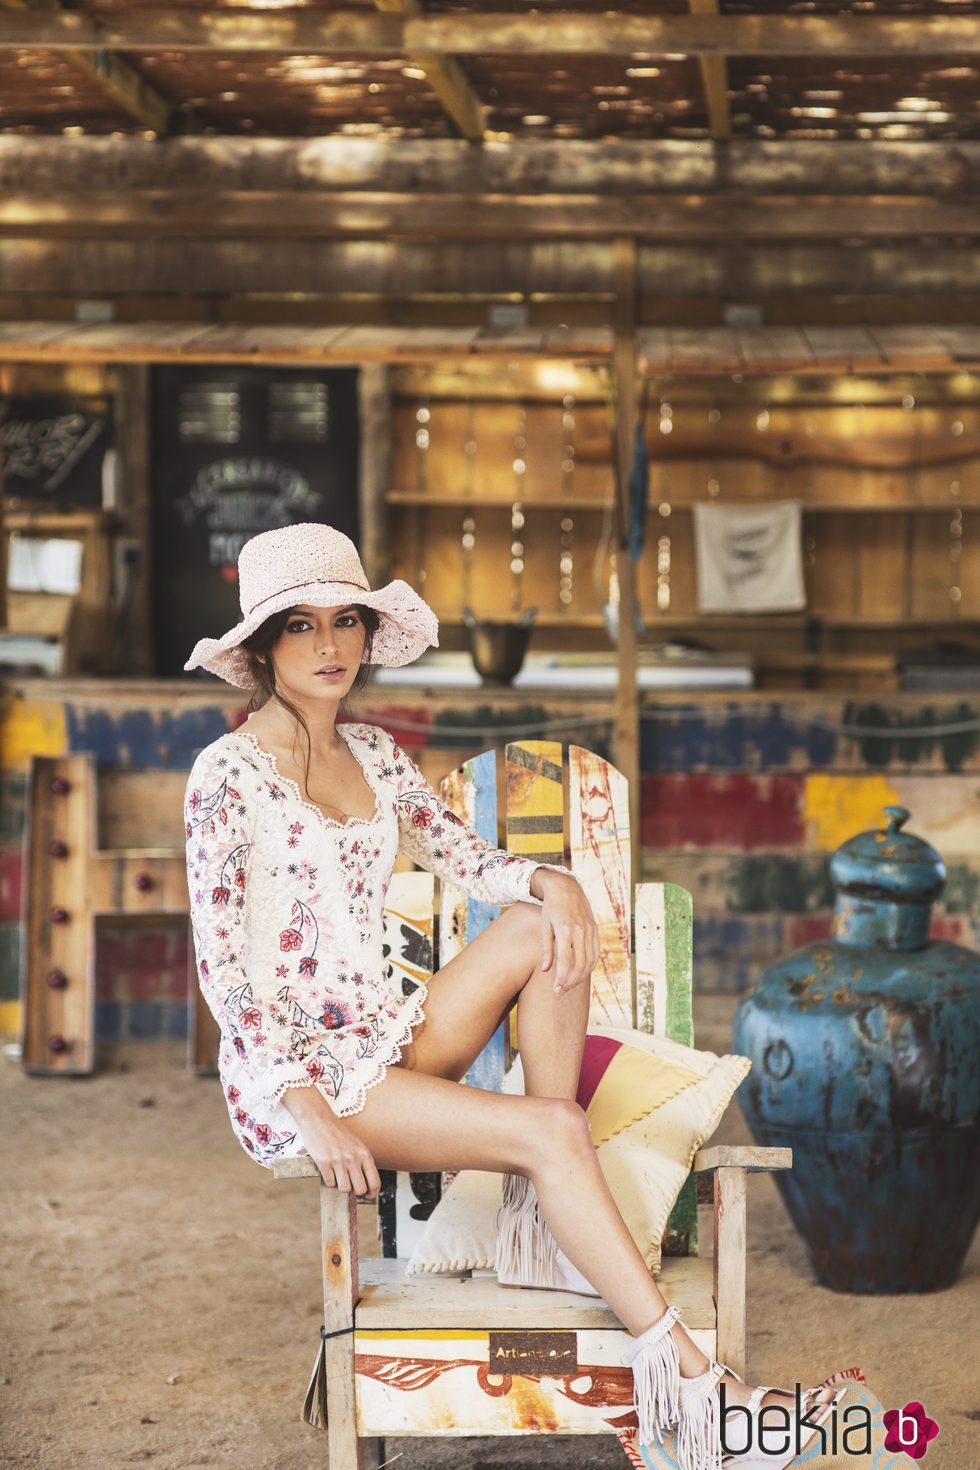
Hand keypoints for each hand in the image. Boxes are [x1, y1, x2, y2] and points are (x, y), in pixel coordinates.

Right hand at [280, 1085, 381, 1199]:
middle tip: (348, 1185)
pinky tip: (327, 1169)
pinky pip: (330, 1183)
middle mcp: (353, 1157)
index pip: (375, 1182)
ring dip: (339, 1186)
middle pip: (359, 1189)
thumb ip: (362, 1162)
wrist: (318, 1118)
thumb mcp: (356, 1144)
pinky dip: (328, 1180)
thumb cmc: (337, 1133)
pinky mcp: (324, 1162)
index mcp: (364, 1153)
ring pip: (344, 1189)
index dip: (371, 1194)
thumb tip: (365, 1186)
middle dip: (354, 1192)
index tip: (366, 1196)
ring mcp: (338, 1160)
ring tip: (337, 1174)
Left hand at [531, 869, 600, 995]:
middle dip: (571, 981)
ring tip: (570, 985)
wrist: (566, 888)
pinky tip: (582, 973)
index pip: (566, 962)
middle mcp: (580, 931)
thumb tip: (546, 971)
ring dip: (581, 977)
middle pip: (579, 964)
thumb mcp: (544, 927)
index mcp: (565, 930)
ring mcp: (590, 930)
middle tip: (561, 991)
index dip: (562, 979)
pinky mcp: (595, 929)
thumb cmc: (551, 908)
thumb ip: (546, 949)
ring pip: (590, 961)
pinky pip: (596, 952)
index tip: (556, 990)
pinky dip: (590, 966)